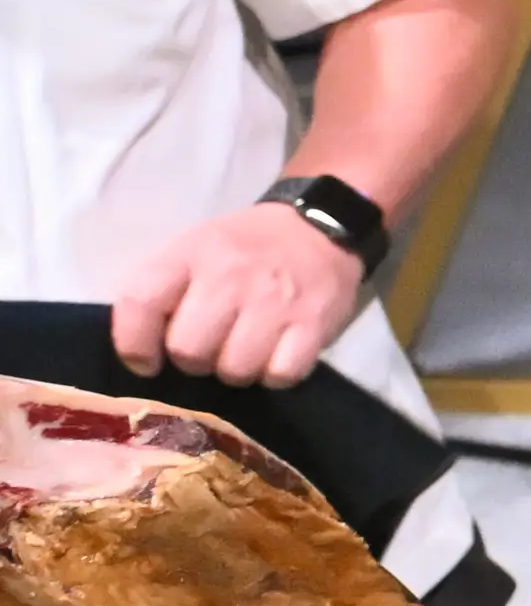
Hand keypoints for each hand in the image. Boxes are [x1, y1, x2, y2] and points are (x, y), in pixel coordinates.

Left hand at [112, 201, 367, 389]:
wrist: (322, 229)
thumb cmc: (247, 248)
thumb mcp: (196, 249)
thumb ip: (164, 289)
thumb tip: (144, 347)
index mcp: (191, 253)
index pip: (139, 302)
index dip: (133, 344)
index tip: (147, 361)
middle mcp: (230, 275)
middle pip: (188, 350)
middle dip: (195, 362)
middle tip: (211, 349)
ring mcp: (274, 301)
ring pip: (235, 369)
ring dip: (237, 371)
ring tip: (246, 352)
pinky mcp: (314, 324)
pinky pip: (281, 374)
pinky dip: (276, 375)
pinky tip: (277, 357)